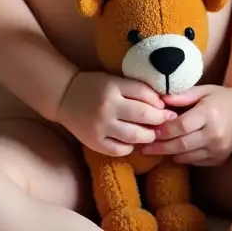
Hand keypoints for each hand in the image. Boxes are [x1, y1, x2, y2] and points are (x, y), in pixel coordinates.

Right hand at [56, 71, 176, 156]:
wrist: (64, 97)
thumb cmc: (95, 86)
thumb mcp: (115, 80)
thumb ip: (136, 89)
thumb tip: (162, 103)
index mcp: (113, 86)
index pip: (144, 93)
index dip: (159, 101)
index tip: (167, 107)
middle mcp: (108, 106)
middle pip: (143, 115)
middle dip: (159, 119)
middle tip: (167, 121)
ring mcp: (100, 126)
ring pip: (134, 135)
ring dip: (148, 135)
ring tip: (153, 134)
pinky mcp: (94, 142)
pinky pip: (119, 150)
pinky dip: (130, 147)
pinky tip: (132, 142)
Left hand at [140, 84, 231, 166]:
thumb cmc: (222, 98)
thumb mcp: (204, 91)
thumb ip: (183, 96)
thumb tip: (160, 99)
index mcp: (209, 114)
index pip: (181, 126)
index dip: (164, 130)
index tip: (150, 130)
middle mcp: (214, 134)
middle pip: (180, 145)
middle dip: (160, 147)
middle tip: (143, 147)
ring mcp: (218, 149)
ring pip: (185, 156)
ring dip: (169, 153)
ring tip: (154, 149)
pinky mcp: (219, 159)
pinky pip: (194, 161)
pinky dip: (182, 156)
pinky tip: (174, 150)